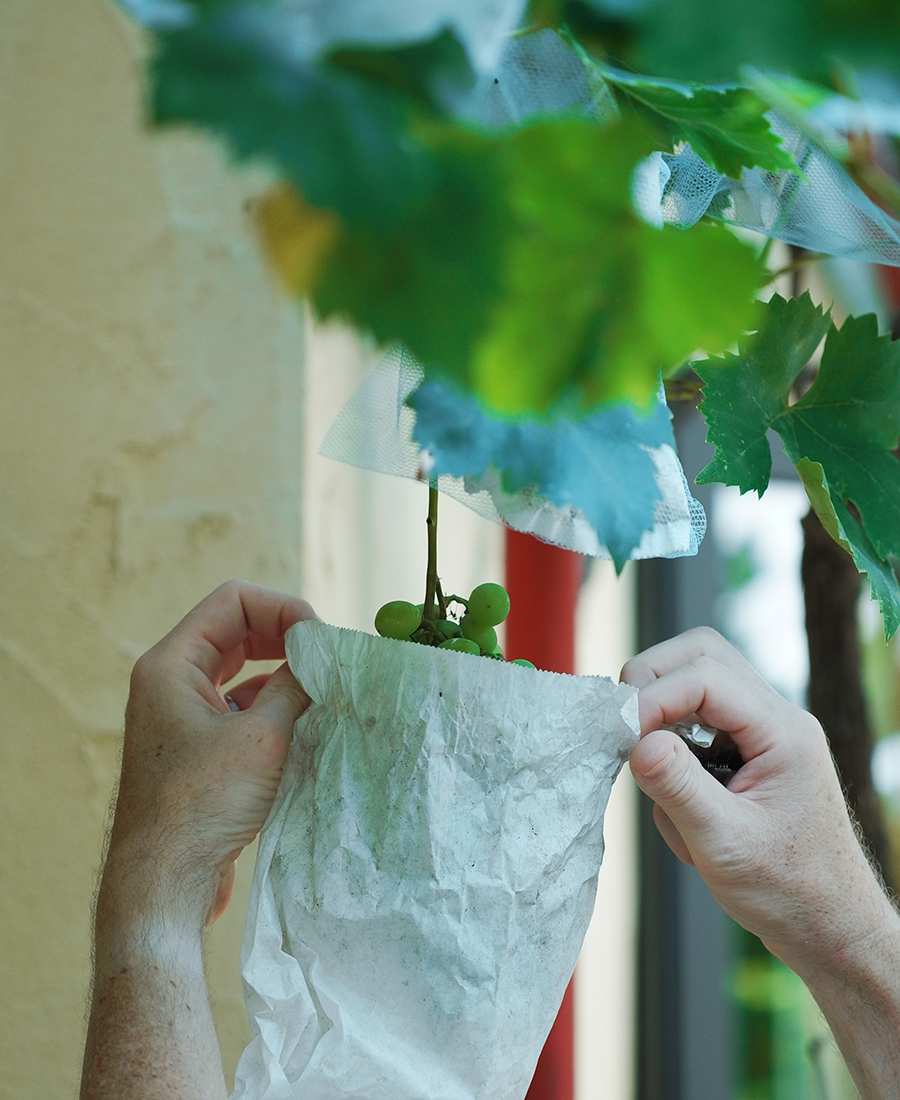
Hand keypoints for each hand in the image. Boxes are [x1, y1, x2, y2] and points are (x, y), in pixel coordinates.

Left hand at [106, 580, 317, 927]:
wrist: (162, 884)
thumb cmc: (201, 806)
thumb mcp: (262, 736)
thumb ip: (297, 684)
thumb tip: (329, 654)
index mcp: (171, 665)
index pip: (234, 601)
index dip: (283, 609)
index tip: (321, 640)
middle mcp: (171, 683)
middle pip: (238, 630)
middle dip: (287, 638)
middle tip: (328, 661)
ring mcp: (183, 718)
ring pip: (242, 671)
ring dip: (284, 675)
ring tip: (323, 693)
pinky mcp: (198, 751)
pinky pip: (241, 709)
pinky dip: (275, 708)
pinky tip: (304, 727)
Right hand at [620, 627, 889, 977]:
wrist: (827, 927)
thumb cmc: (787, 893)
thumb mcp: (724, 845)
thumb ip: (679, 788)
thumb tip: (637, 741)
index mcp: (782, 732)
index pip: (706, 676)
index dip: (653, 696)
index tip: (619, 735)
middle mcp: (775, 719)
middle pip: (702, 654)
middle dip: (652, 682)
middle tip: (624, 730)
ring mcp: (762, 732)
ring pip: (697, 679)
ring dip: (661, 714)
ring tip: (654, 773)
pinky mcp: (746, 750)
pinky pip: (696, 720)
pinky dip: (671, 748)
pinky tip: (682, 807)